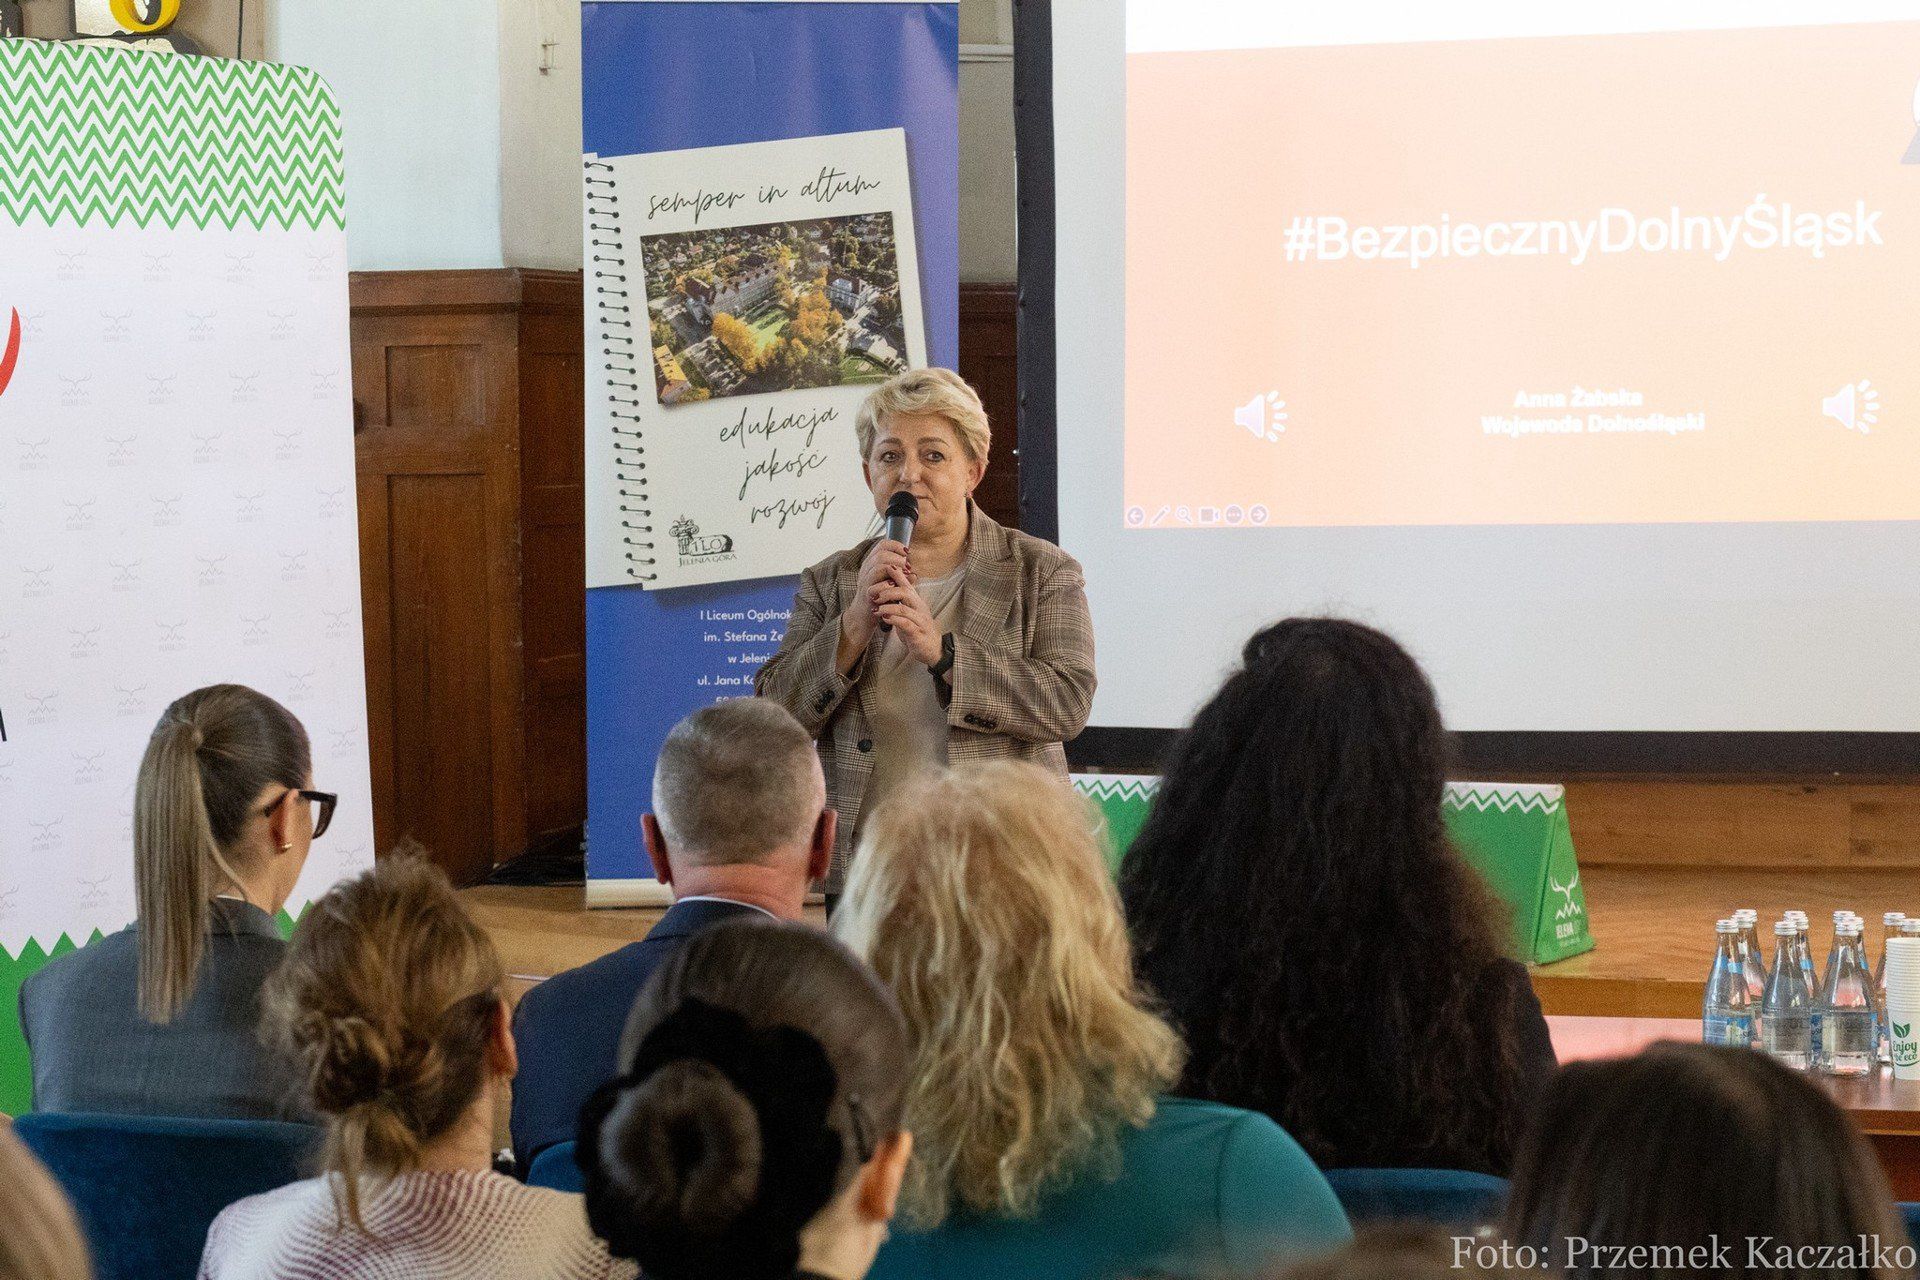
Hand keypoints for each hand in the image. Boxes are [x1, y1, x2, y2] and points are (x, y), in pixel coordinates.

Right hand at [840, 539, 911, 653]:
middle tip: (908, 565)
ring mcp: (865, 581)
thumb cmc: (879, 597)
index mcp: (871, 563)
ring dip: (895, 569)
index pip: (882, 545)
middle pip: (881, 554)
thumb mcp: (891, 584)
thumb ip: (901, 577)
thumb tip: (914, 572)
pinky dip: (889, 584)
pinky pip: (877, 585)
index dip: (896, 545)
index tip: (907, 552)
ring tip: (906, 574)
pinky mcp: (866, 594)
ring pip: (878, 566)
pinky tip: (897, 586)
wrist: (863, 616)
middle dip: (898, 558)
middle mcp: (866, 570)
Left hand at [872, 571, 941, 665]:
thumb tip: (889, 587)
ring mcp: (920, 620)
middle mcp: (920, 608)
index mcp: (916, 601)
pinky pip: (905, 624)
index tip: (885, 566)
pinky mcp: (918, 633)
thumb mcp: (909, 612)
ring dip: (887, 608)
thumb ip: (901, 600)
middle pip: (905, 593)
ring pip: (904, 608)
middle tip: (874, 595)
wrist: (932, 649)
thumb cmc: (918, 629)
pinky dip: (893, 619)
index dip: (897, 575)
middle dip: (888, 592)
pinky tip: (884, 618)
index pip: (907, 584)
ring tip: (875, 609)